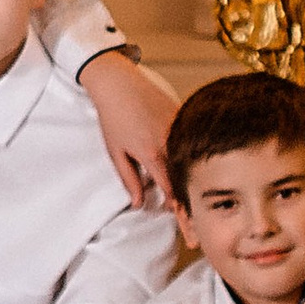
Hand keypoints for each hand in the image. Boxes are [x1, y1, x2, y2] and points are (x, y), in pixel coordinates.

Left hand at [80, 48, 177, 208]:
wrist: (118, 83)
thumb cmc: (113, 117)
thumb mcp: (116, 152)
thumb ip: (129, 180)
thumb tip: (138, 203)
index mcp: (152, 154)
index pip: (172, 190)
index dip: (177, 208)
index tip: (180, 220)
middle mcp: (170, 142)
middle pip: (185, 178)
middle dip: (186, 197)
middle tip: (184, 212)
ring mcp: (180, 128)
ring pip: (191, 159)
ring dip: (189, 176)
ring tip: (186, 189)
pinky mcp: (183, 116)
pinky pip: (191, 141)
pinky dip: (190, 154)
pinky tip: (185, 160)